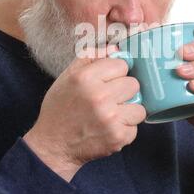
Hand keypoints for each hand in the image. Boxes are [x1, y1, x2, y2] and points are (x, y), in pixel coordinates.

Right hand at [24, 46, 146, 180]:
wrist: (53, 145)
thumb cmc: (60, 109)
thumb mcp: (68, 77)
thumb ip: (91, 57)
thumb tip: (116, 47)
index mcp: (85, 78)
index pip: (122, 64)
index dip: (116, 72)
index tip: (108, 81)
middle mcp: (99, 96)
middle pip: (133, 84)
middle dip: (123, 91)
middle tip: (109, 99)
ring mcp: (110, 118)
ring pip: (139, 107)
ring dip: (128, 111)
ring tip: (112, 115)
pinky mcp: (118, 137)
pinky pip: (136, 127)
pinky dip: (125, 129)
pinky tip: (109, 129)